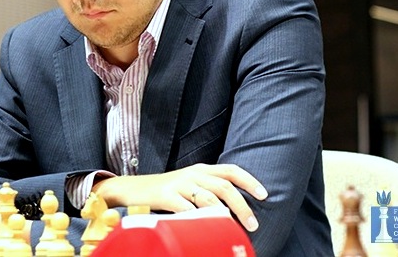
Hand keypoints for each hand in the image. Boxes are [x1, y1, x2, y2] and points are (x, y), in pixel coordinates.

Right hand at [92, 163, 266, 231]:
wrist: (134, 188)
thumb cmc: (166, 190)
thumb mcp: (189, 184)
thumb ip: (209, 189)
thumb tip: (234, 207)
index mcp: (201, 169)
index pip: (231, 170)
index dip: (249, 181)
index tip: (264, 195)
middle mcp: (193, 174)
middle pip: (224, 186)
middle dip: (242, 206)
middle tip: (253, 223)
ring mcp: (179, 184)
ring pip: (209, 197)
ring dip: (225, 214)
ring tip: (233, 228)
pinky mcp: (166, 195)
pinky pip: (187, 208)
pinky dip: (199, 218)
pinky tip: (206, 227)